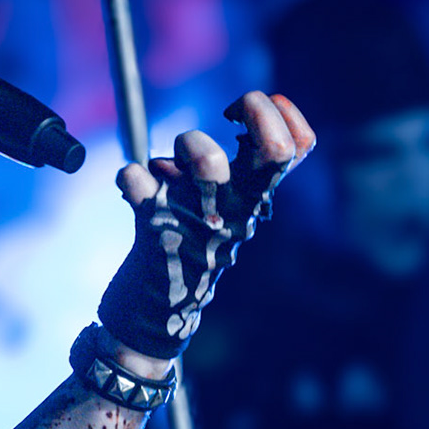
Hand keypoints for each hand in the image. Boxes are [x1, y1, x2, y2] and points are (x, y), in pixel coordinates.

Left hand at [98, 92, 314, 359]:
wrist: (153, 319)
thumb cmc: (188, 252)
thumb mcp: (226, 211)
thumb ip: (241, 168)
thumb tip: (262, 110)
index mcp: (254, 201)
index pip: (297, 148)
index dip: (284, 115)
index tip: (248, 109)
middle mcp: (236, 211)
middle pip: (272, 149)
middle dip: (256, 112)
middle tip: (232, 112)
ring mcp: (201, 221)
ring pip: (207, 159)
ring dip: (187, 142)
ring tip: (170, 163)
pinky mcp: (156, 234)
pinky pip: (142, 183)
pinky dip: (132, 176)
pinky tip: (132, 185)